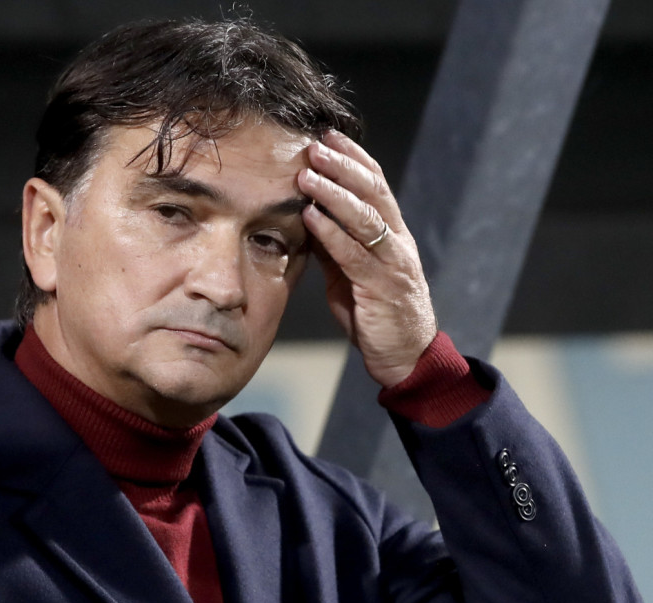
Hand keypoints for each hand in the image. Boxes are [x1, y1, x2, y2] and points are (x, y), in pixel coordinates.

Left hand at [296, 131, 436, 387]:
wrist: (405, 356)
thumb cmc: (375, 312)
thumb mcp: (350, 273)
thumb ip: (335, 245)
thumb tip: (307, 217)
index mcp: (392, 234)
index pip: (376, 184)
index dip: (354, 157)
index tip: (328, 135)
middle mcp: (397, 242)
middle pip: (373, 191)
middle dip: (343, 165)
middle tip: (314, 145)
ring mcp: (392, 263)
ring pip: (365, 217)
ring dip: (334, 193)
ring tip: (307, 175)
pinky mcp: (382, 287)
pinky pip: (355, 254)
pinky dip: (332, 233)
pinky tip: (311, 217)